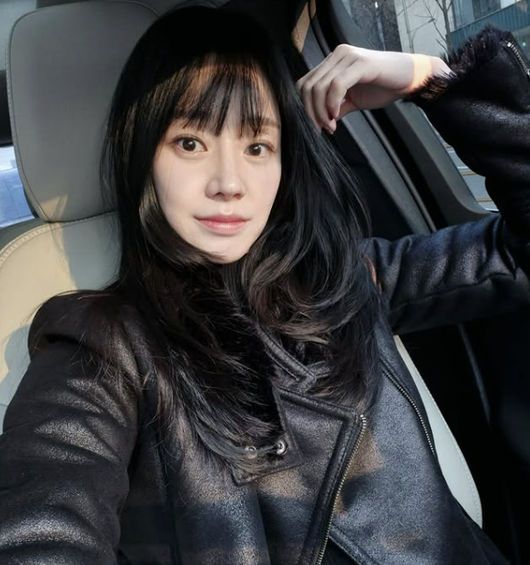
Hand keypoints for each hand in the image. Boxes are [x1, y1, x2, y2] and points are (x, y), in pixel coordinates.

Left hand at [295, 44, 451, 132]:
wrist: (410, 80)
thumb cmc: (383, 87)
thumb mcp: (352, 100)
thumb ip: (334, 107)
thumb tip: (319, 122)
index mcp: (333, 62)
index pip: (305, 84)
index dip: (306, 108)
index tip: (317, 127)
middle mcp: (338, 55)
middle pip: (308, 86)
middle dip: (311, 113)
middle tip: (324, 129)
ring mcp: (348, 57)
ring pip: (319, 87)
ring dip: (321, 112)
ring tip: (331, 125)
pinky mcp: (360, 63)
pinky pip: (336, 85)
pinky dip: (332, 104)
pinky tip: (336, 116)